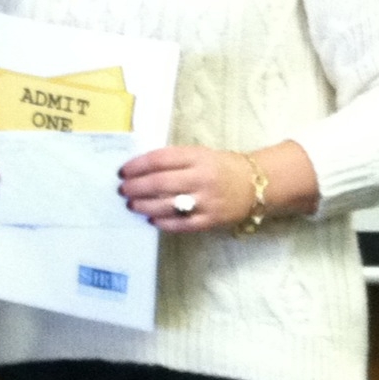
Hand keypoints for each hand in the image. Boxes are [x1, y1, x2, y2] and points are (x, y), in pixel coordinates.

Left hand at [118, 145, 257, 231]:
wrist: (256, 185)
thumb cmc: (220, 167)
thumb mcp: (199, 154)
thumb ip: (173, 160)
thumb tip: (139, 170)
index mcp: (197, 157)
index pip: (159, 160)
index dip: (136, 166)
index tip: (122, 172)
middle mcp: (201, 178)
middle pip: (160, 183)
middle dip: (136, 187)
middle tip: (123, 190)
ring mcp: (207, 201)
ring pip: (167, 205)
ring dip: (144, 206)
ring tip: (131, 205)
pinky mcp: (211, 221)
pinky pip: (181, 224)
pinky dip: (163, 223)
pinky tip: (151, 219)